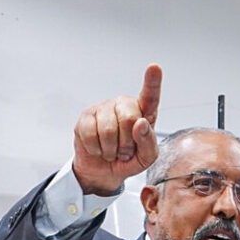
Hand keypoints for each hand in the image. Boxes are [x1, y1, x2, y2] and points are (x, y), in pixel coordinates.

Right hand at [71, 65, 161, 194]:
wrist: (103, 171)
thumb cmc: (128, 160)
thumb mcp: (146, 158)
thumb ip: (148, 143)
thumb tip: (140, 124)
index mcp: (143, 111)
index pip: (150, 96)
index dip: (152, 81)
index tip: (154, 67)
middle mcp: (123, 104)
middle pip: (129, 119)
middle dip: (127, 143)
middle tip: (124, 151)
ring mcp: (103, 108)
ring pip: (108, 130)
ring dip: (111, 149)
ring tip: (112, 151)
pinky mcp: (85, 116)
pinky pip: (91, 134)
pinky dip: (96, 149)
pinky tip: (98, 148)